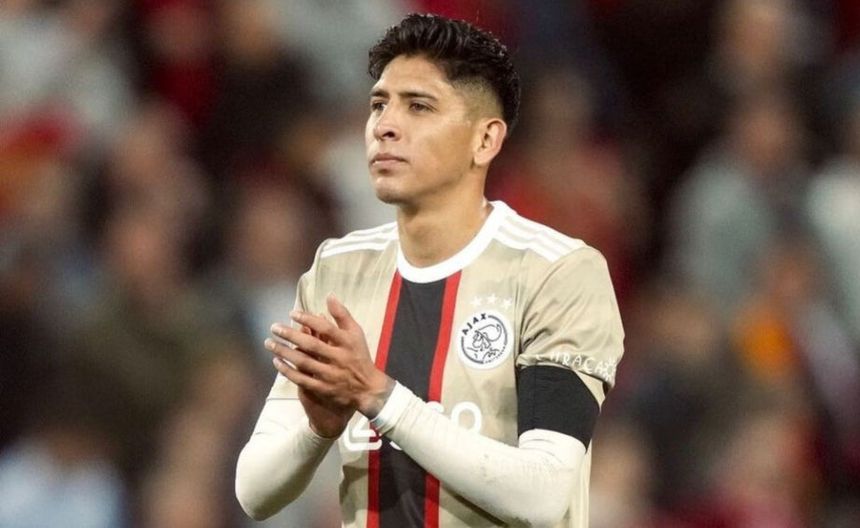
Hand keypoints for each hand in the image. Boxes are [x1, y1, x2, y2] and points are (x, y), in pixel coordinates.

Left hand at [266, 294, 394, 419]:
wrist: (368, 388)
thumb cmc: (359, 355)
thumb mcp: (356, 333)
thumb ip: (342, 315)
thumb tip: (329, 295)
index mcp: (348, 342)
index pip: (326, 328)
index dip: (308, 319)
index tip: (292, 313)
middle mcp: (339, 358)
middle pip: (312, 345)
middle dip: (291, 335)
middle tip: (274, 327)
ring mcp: (330, 375)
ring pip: (304, 362)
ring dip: (285, 352)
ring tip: (269, 342)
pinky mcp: (323, 389)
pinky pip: (302, 379)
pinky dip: (288, 371)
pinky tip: (276, 361)